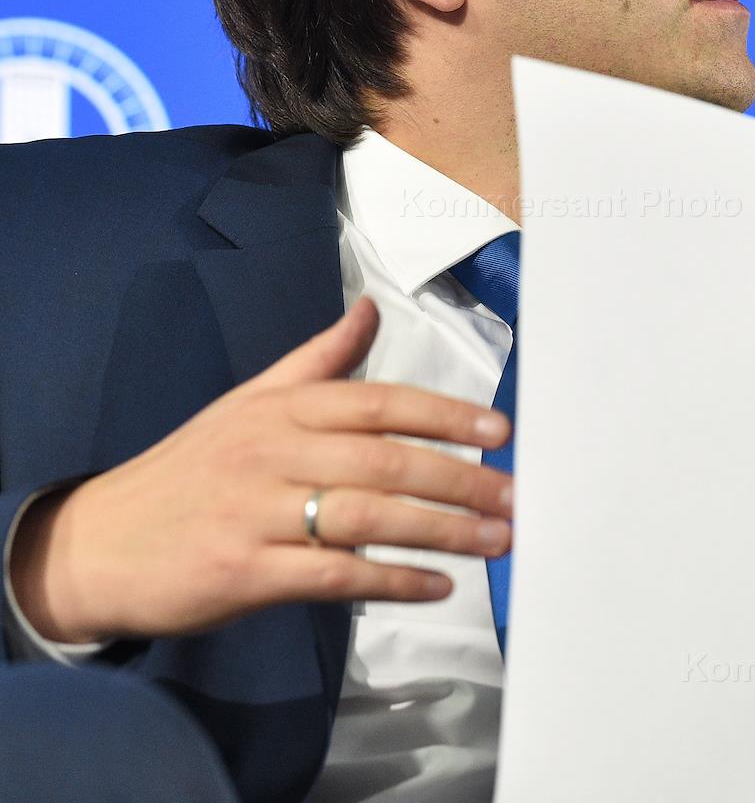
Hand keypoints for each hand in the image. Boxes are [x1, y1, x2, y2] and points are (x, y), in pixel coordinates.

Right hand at [9, 297, 513, 643]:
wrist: (102, 541)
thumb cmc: (192, 467)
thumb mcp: (249, 399)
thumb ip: (318, 359)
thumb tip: (368, 308)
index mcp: (284, 407)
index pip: (379, 402)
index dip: (445, 414)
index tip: (500, 432)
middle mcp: (275, 450)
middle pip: (384, 459)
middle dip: (459, 478)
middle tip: (515, 496)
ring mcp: (258, 512)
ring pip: (367, 516)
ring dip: (441, 530)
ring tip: (495, 541)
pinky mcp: (245, 571)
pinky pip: (333, 576)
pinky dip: (390, 581)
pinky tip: (435, 585)